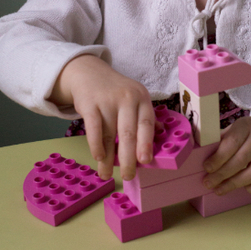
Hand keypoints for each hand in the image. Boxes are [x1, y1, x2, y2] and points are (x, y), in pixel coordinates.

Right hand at [51, 55, 154, 180]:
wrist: (90, 73)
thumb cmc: (116, 92)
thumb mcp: (135, 98)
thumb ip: (146, 117)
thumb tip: (161, 134)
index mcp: (142, 98)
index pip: (146, 123)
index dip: (146, 143)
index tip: (146, 161)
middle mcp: (127, 98)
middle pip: (128, 132)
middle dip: (128, 158)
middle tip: (128, 176)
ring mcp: (107, 100)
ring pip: (109, 134)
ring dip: (108, 158)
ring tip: (106, 174)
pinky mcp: (89, 103)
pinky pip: (93, 129)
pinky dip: (95, 145)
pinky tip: (98, 157)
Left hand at [202, 114, 250, 194]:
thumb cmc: (248, 131)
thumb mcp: (236, 128)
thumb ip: (223, 139)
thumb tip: (202, 155)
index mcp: (246, 126)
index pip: (232, 143)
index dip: (218, 158)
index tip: (206, 168)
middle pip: (241, 160)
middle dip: (222, 174)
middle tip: (208, 183)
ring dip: (234, 184)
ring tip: (219, 190)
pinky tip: (242, 188)